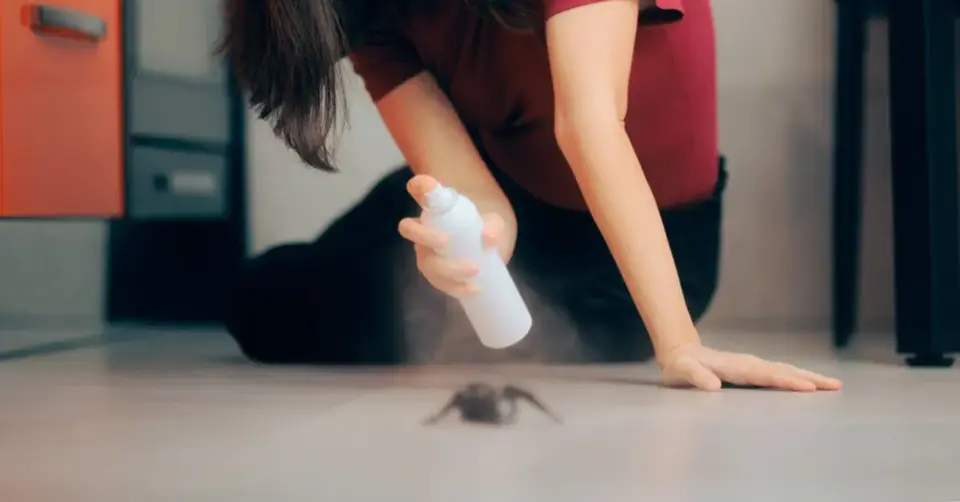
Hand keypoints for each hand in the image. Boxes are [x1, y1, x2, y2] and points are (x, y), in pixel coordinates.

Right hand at [398, 175, 506, 297]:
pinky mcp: (435, 274)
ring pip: (425, 261)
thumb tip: (488, 239)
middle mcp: (423, 228)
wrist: (488, 248)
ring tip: (474, 269)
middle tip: (446, 242)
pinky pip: (438, 282)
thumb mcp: (494, 220)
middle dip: (424, 236)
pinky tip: (472, 289)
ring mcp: (426, 253)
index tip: (426, 185)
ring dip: (447, 268)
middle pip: (409, 228)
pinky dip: (455, 287)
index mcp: (434, 207)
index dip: (419, 186)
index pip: (419, 189)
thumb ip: (494, 225)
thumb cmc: (484, 225)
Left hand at [657, 343, 842, 391]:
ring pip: (785, 370)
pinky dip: (798, 377)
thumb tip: (713, 385)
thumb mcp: (682, 371)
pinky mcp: (753, 370)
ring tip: (832, 385)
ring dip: (808, 377)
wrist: (680, 352)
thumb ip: (696, 376)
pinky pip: (780, 374)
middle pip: (783, 370)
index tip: (807, 387)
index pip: (765, 375)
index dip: (785, 381)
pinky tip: (810, 385)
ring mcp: (752, 366)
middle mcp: (748, 364)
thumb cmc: (680, 366)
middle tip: (834, 386)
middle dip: (808, 378)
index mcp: (734, 367)